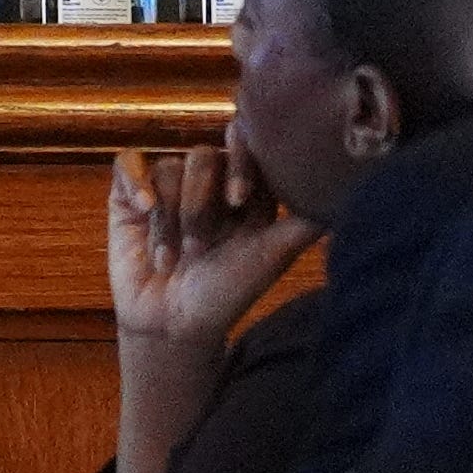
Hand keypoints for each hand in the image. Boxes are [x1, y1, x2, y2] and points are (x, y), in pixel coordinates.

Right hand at [109, 145, 317, 472]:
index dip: (242, 166)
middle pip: (202, 158)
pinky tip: (144, 209)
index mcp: (246, 191)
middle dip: (200, 206)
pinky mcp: (128, 194)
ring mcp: (166, 187)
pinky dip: (136, 184)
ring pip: (168, 169)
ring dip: (171, 217)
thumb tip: (344, 188)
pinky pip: (129, 165)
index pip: (247, 151)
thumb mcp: (273, 255)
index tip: (238, 201)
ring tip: (174, 256)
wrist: (174, 321)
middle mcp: (207, 183)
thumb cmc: (228, 292)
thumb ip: (305, 220)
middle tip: (201, 248)